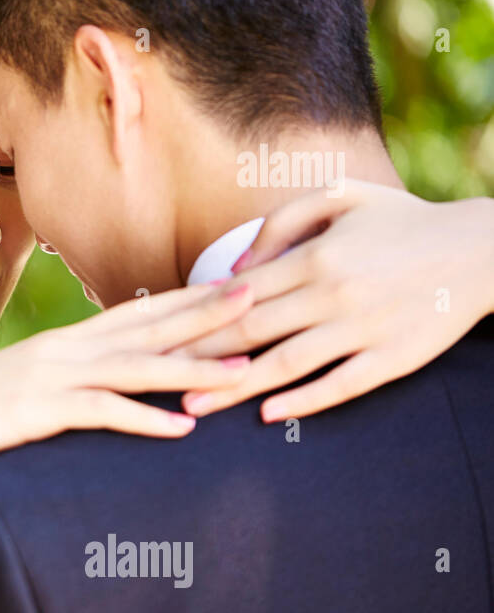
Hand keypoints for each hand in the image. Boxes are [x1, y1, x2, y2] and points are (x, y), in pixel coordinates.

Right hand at [0, 281, 256, 489]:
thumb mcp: (25, 385)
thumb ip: (67, 379)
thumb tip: (104, 384)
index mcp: (63, 342)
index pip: (138, 313)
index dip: (189, 298)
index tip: (237, 284)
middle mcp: (63, 350)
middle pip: (148, 328)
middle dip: (206, 313)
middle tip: (261, 296)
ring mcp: (50, 379)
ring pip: (136, 368)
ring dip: (194, 368)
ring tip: (244, 370)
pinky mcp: (37, 413)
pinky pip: (101, 414)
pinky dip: (145, 421)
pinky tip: (183, 430)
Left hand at [175, 180, 493, 421]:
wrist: (481, 248)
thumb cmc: (401, 221)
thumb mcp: (341, 198)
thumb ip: (279, 224)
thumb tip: (234, 270)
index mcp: (314, 257)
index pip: (238, 295)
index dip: (192, 319)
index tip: (155, 337)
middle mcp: (333, 293)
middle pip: (249, 332)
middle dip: (196, 357)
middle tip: (152, 379)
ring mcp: (364, 328)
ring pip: (286, 363)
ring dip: (235, 387)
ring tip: (194, 406)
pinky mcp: (395, 357)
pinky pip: (341, 384)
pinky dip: (304, 401)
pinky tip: (269, 415)